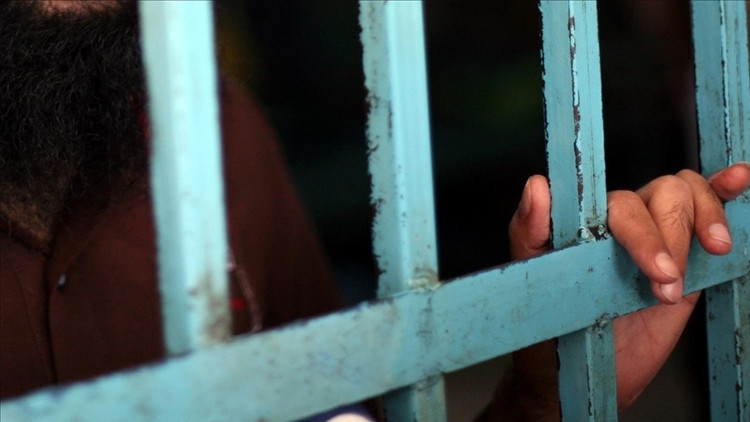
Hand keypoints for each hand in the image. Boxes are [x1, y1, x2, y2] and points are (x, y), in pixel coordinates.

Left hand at [485, 162, 749, 419]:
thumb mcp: (534, 285)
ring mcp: (656, 233)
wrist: (586, 370)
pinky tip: (738, 181)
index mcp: (586, 222)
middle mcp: (621, 221)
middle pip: (664, 195)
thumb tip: (537, 185)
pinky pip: (705, 208)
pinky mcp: (685, 253)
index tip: (660, 270)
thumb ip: (530, 232)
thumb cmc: (554, 329)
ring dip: (703, 222)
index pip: (621, 204)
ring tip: (710, 257)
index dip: (644, 231)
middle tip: (667, 289)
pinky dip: (723, 192)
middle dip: (673, 241)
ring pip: (686, 193)